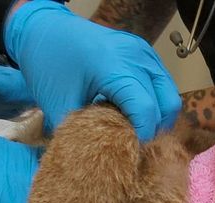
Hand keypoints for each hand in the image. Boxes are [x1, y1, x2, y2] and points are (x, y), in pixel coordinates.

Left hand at [4, 0, 180, 139]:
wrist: (45, 29)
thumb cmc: (48, 65)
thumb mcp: (59, 105)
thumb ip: (83, 133)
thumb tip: (98, 162)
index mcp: (114, 66)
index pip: (146, 110)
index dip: (142, 138)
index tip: (128, 154)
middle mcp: (136, 55)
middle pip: (165, 104)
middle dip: (152, 130)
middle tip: (131, 147)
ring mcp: (144, 51)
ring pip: (169, 95)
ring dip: (157, 117)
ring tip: (133, 131)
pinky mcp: (145, 51)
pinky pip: (162, 83)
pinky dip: (155, 102)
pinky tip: (133, 112)